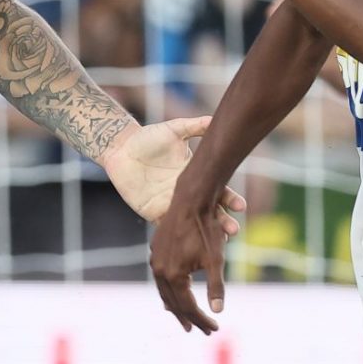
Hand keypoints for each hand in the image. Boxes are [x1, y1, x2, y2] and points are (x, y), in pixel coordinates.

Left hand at [100, 117, 246, 234]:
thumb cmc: (148, 137)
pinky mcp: (154, 213)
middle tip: (233, 230)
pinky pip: (169, 227)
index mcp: (195, 175)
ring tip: (217, 241)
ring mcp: (171, 205)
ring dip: (204, 233)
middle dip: (222, 222)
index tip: (241, 206)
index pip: (218, 190)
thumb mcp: (174, 130)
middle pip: (209, 211)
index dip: (230, 199)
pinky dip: (180, 235)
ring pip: (192, 223)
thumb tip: (215, 120)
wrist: (121, 148)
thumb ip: (195, 127)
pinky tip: (189, 243)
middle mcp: (186, 193)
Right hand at [149, 199, 228, 334]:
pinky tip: (176, 290)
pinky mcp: (155, 250)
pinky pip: (161, 277)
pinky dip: (170, 288)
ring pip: (164, 290)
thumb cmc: (206, 228)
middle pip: (174, 303)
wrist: (190, 199)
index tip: (214, 329)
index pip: (189, 306)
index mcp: (174, 275)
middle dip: (188, 317)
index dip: (202, 319)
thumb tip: (219, 310)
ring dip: (176, 305)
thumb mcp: (216, 259)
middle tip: (200, 330)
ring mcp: (155, 260)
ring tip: (186, 316)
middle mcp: (159, 270)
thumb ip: (216, 286)